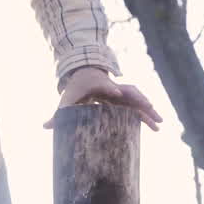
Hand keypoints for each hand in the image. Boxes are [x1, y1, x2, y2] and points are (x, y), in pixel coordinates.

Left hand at [44, 67, 162, 130]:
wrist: (86, 76)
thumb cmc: (76, 90)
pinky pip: (138, 108)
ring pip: (138, 100)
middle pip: (130, 92)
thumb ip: (58, 114)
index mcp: (98, 86)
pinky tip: (156, 126)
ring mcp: (121, 94)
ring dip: (149, 110)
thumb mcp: (67, 100)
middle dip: (140, 100)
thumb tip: (44, 126)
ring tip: (160, 122)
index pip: (106, 86)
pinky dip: (147, 116)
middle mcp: (113, 88)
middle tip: (150, 108)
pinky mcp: (125, 101)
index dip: (111, 89)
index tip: (117, 94)